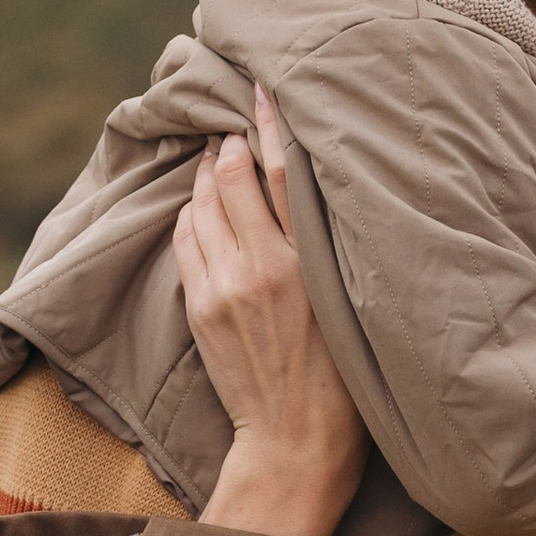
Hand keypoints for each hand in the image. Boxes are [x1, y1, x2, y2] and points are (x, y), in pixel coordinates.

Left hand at [173, 86, 367, 535]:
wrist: (295, 444)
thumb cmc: (343, 381)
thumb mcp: (351, 305)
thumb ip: (326, 248)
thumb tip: (306, 193)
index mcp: (308, 264)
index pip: (284, 172)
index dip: (269, 124)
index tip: (261, 90)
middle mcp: (260, 267)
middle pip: (230, 178)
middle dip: (228, 146)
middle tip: (233, 129)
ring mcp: (222, 287)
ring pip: (199, 205)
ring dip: (205, 178)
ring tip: (215, 162)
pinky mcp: (199, 307)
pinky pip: (185, 240)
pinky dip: (190, 214)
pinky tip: (200, 209)